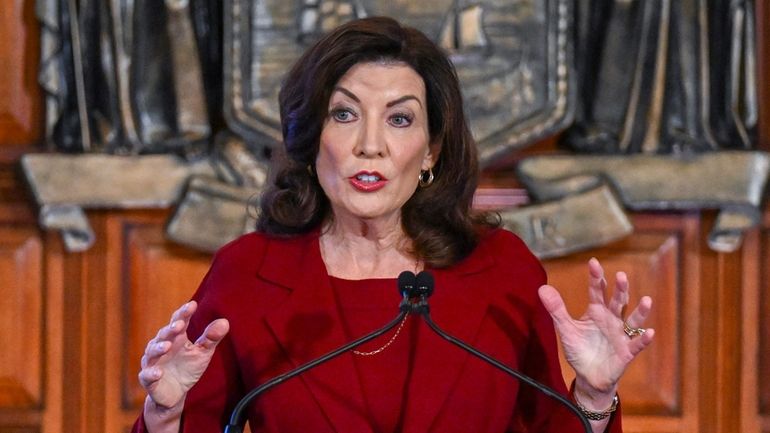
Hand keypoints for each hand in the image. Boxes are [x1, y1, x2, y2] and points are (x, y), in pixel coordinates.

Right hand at [138, 301, 229, 409]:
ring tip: (167, 346)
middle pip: (164, 334)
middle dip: (171, 329)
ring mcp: (153, 362)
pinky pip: (147, 375)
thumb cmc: (188, 368)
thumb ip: (211, 338)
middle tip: (180, 325)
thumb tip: (225, 322)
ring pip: (152, 352)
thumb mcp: (203, 353)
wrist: (176, 393)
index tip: (193, 305)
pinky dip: (151, 373)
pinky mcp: (149, 379)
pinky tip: (158, 373)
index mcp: (176, 338)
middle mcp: (162, 346)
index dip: (184, 313)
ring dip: (158, 348)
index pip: (179, 321)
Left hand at [538, 258, 653, 401]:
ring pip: (633, 320)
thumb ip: (556, 309)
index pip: (597, 291)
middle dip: (620, 289)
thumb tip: (542, 288)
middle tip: (621, 276)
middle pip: (617, 301)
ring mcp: (621, 335)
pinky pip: (637, 344)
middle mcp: (611, 319)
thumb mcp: (566, 329)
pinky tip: (650, 332)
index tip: (593, 262)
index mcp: (596, 311)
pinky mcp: (626, 352)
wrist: (588, 376)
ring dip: (640, 311)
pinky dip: (644, 339)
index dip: (595, 277)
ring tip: (646, 300)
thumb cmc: (579, 349)